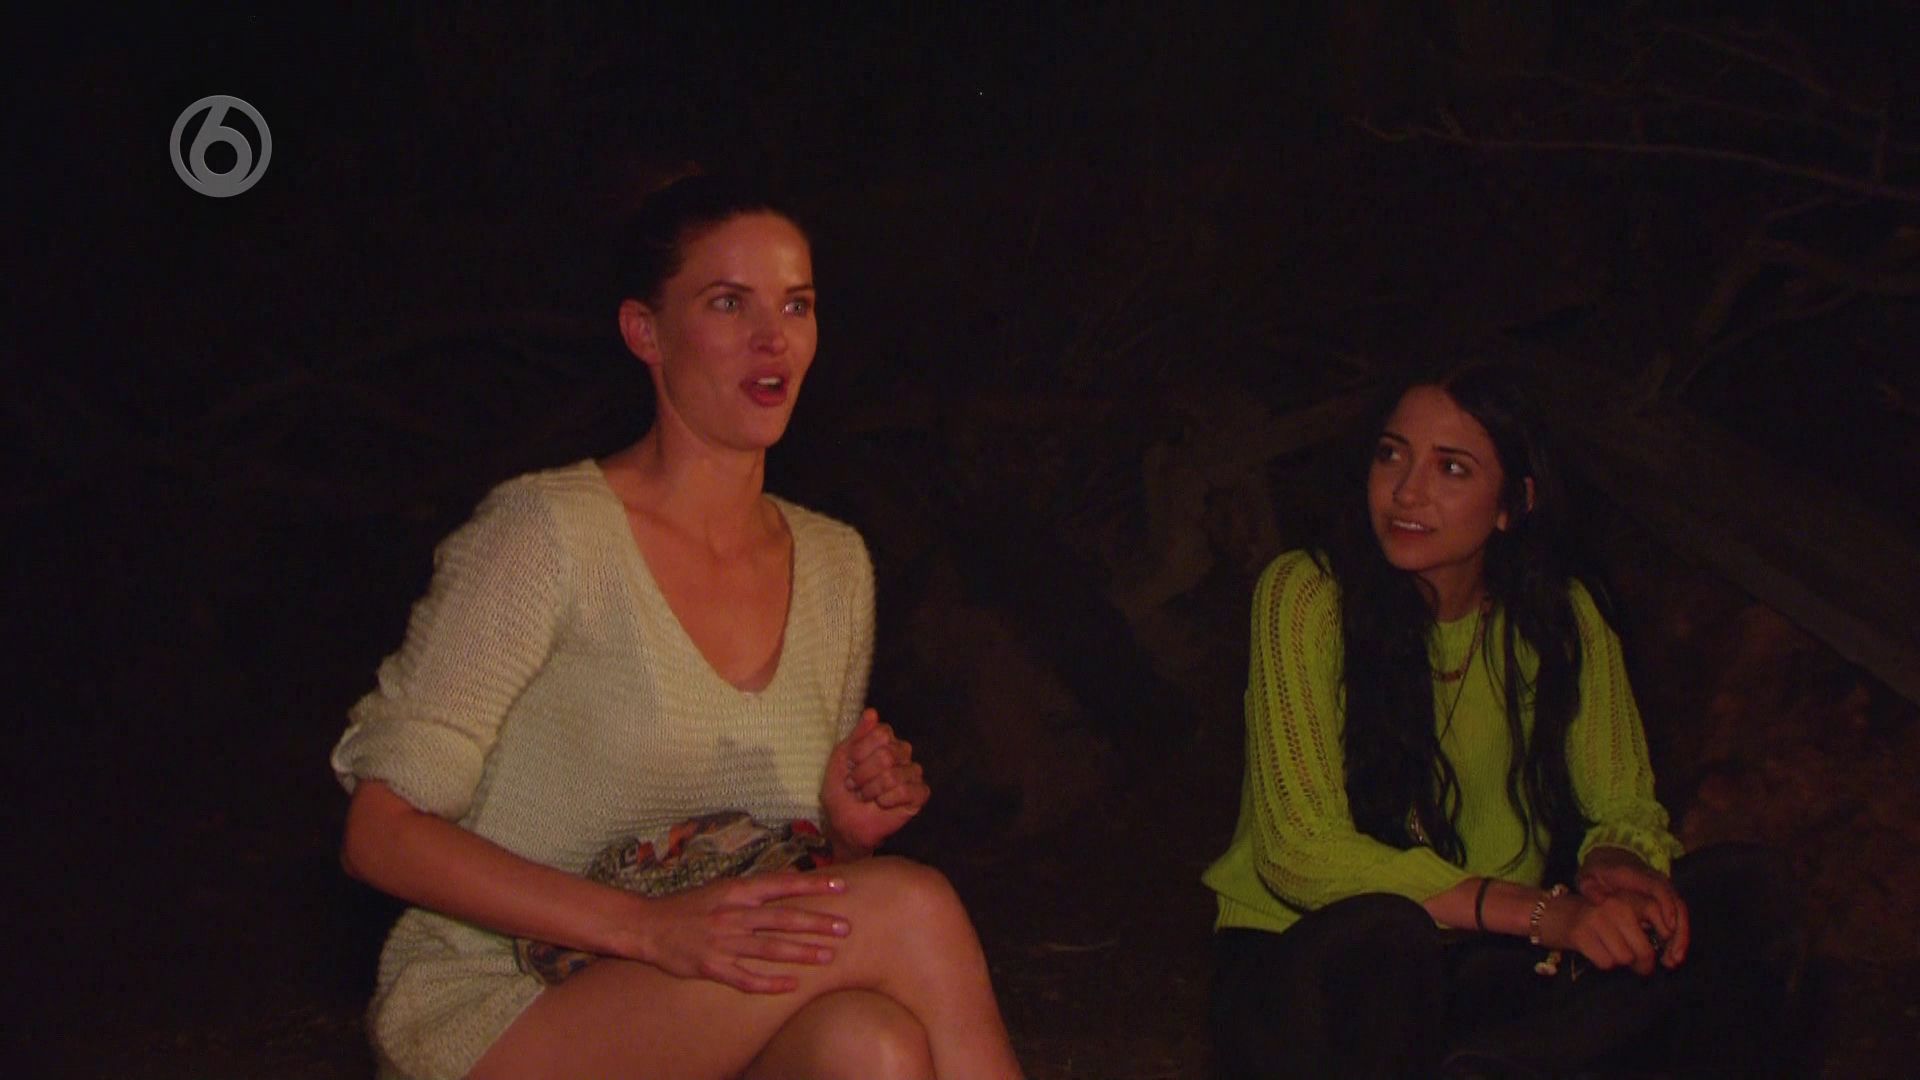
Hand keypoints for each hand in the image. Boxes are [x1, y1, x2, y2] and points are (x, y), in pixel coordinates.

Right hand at [626, 871, 849, 993]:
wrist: (647, 926)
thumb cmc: (689, 907)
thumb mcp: (721, 889)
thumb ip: (753, 890)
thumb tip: (789, 883)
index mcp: (736, 891)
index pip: (781, 884)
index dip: (812, 884)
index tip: (840, 885)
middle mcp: (733, 915)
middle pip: (782, 918)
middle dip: (816, 923)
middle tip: (845, 927)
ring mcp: (723, 942)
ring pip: (769, 948)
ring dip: (801, 952)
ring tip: (828, 955)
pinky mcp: (712, 967)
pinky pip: (745, 978)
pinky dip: (770, 983)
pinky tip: (791, 985)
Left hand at [820, 708, 929, 855]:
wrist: (843, 822)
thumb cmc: (841, 790)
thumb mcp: (841, 757)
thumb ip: (858, 734)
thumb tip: (872, 712)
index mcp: (885, 740)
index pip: (882, 733)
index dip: (861, 751)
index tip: (849, 765)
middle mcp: (902, 753)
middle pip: (887, 754)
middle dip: (864, 774)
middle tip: (855, 786)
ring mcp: (912, 773)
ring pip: (894, 775)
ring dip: (872, 790)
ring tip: (866, 797)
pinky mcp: (919, 795)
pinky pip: (907, 791)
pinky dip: (887, 800)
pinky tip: (881, 804)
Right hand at [1536, 889, 1667, 975]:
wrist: (1548, 912)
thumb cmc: (1590, 917)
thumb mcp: (1617, 911)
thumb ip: (1640, 923)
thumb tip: (1666, 950)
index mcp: (1626, 898)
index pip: (1658, 912)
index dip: (1670, 936)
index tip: (1670, 954)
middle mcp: (1614, 906)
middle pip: (1644, 949)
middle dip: (1643, 963)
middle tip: (1640, 967)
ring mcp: (1597, 919)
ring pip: (1625, 958)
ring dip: (1619, 961)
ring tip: (1609, 951)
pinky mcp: (1581, 934)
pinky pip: (1606, 963)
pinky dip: (1602, 963)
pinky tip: (1593, 951)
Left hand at [1577, 847, 1689, 966]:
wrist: (1610, 860)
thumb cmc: (1599, 873)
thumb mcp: (1588, 877)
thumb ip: (1590, 887)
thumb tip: (1599, 900)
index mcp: (1637, 875)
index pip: (1658, 888)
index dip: (1666, 906)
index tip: (1669, 927)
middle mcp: (1656, 882)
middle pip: (1676, 905)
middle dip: (1678, 932)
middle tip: (1673, 956)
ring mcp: (1664, 892)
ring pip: (1680, 915)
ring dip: (1680, 939)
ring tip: (1672, 961)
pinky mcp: (1666, 902)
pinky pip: (1677, 920)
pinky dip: (1676, 938)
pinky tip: (1670, 956)